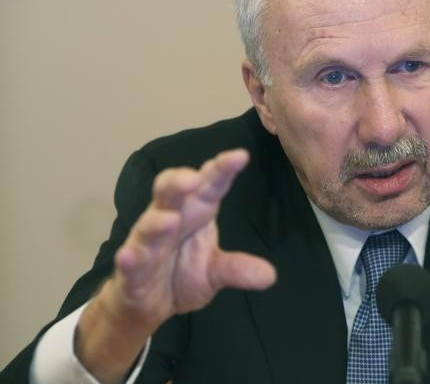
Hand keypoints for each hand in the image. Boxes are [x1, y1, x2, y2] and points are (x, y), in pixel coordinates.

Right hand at [76, 149, 275, 381]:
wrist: (148, 305)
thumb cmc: (182, 274)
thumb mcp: (215, 273)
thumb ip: (237, 268)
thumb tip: (270, 276)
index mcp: (196, 212)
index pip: (210, 185)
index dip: (221, 169)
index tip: (240, 156)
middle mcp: (170, 219)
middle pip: (170, 193)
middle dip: (179, 182)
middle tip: (193, 178)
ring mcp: (147, 243)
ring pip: (148, 225)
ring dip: (157, 222)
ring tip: (169, 220)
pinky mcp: (131, 269)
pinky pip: (129, 261)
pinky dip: (129, 257)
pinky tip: (127, 256)